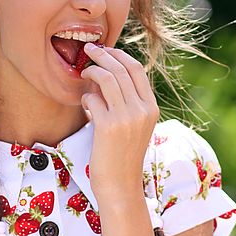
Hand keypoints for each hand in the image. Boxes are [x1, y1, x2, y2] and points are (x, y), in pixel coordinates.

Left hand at [80, 43, 159, 199]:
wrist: (120, 185)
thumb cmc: (121, 156)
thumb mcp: (132, 126)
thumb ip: (124, 101)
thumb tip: (104, 74)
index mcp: (151, 108)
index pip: (136, 69)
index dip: (119, 55)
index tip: (105, 51)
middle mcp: (142, 110)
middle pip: (122, 68)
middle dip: (103, 55)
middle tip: (88, 50)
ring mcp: (127, 118)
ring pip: (108, 78)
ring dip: (92, 70)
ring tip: (83, 71)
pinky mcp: (108, 126)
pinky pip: (93, 98)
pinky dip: (86, 97)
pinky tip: (85, 104)